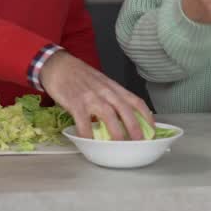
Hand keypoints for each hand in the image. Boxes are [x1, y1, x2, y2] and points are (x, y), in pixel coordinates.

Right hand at [39, 50, 153, 139]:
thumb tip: (121, 118)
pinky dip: (87, 133)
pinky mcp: (75, 103)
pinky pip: (83, 121)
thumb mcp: (100, 82)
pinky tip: (90, 142)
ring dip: (116, 131)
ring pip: (108, 115)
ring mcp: (90, 97)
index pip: (135, 100)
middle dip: (134, 126)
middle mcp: (105, 91)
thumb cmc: (79, 75)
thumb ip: (111, 97)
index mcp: (113, 87)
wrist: (58, 65)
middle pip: (124, 109)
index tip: (152, 128)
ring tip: (120, 145)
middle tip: (140, 141)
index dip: (146, 115)